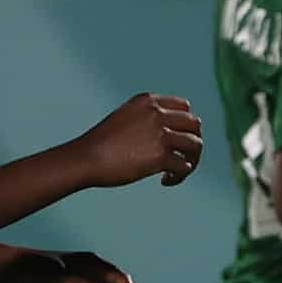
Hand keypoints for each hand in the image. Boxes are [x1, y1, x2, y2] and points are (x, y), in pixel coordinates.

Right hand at [76, 93, 203, 187]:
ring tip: (173, 172)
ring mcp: (161, 133)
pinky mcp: (161, 155)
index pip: (185, 107)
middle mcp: (157, 113)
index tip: (177, 139)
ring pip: (196, 145)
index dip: (185, 125)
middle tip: (181, 158)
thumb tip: (173, 135)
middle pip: (195, 125)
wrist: (85, 159)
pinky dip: (179, 176)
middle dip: (192, 142)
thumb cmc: (101, 144)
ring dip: (190, 161)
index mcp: (148, 101)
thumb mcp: (125, 119)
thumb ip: (147, 119)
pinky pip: (185, 167)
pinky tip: (165, 180)